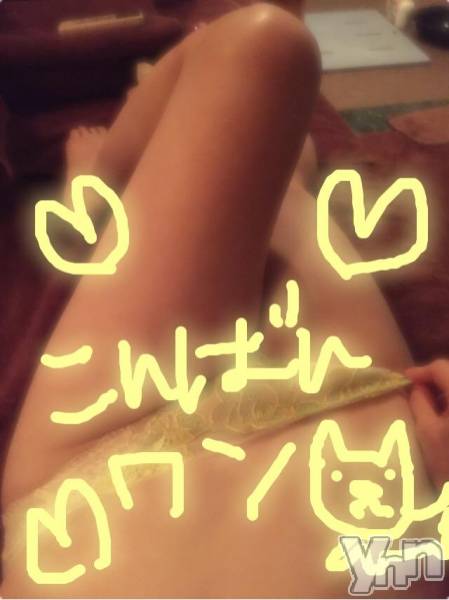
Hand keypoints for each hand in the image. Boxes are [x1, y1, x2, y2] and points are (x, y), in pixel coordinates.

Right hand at [405, 359, 448, 489]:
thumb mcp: (427, 431)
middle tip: (415, 393)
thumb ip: (419, 402)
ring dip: (445, 393)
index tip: (405, 380)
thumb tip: (416, 386)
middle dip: (434, 381)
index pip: (441, 368)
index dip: (421, 371)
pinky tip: (446, 418)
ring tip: (430, 407)